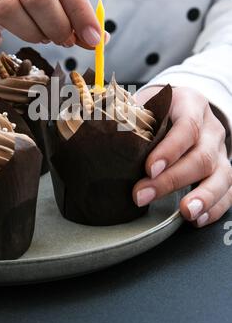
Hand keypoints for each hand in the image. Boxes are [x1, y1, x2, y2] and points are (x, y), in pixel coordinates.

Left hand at [132, 86, 231, 226]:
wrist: (180, 110)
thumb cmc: (157, 110)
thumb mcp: (144, 103)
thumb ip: (129, 115)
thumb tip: (103, 130)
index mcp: (191, 105)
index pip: (187, 126)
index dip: (170, 149)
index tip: (149, 168)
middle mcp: (211, 128)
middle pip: (201, 156)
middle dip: (173, 180)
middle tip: (142, 195)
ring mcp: (220, 151)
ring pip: (222, 176)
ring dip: (204, 196)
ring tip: (185, 212)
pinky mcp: (223, 171)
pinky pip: (227, 191)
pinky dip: (215, 207)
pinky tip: (198, 218)